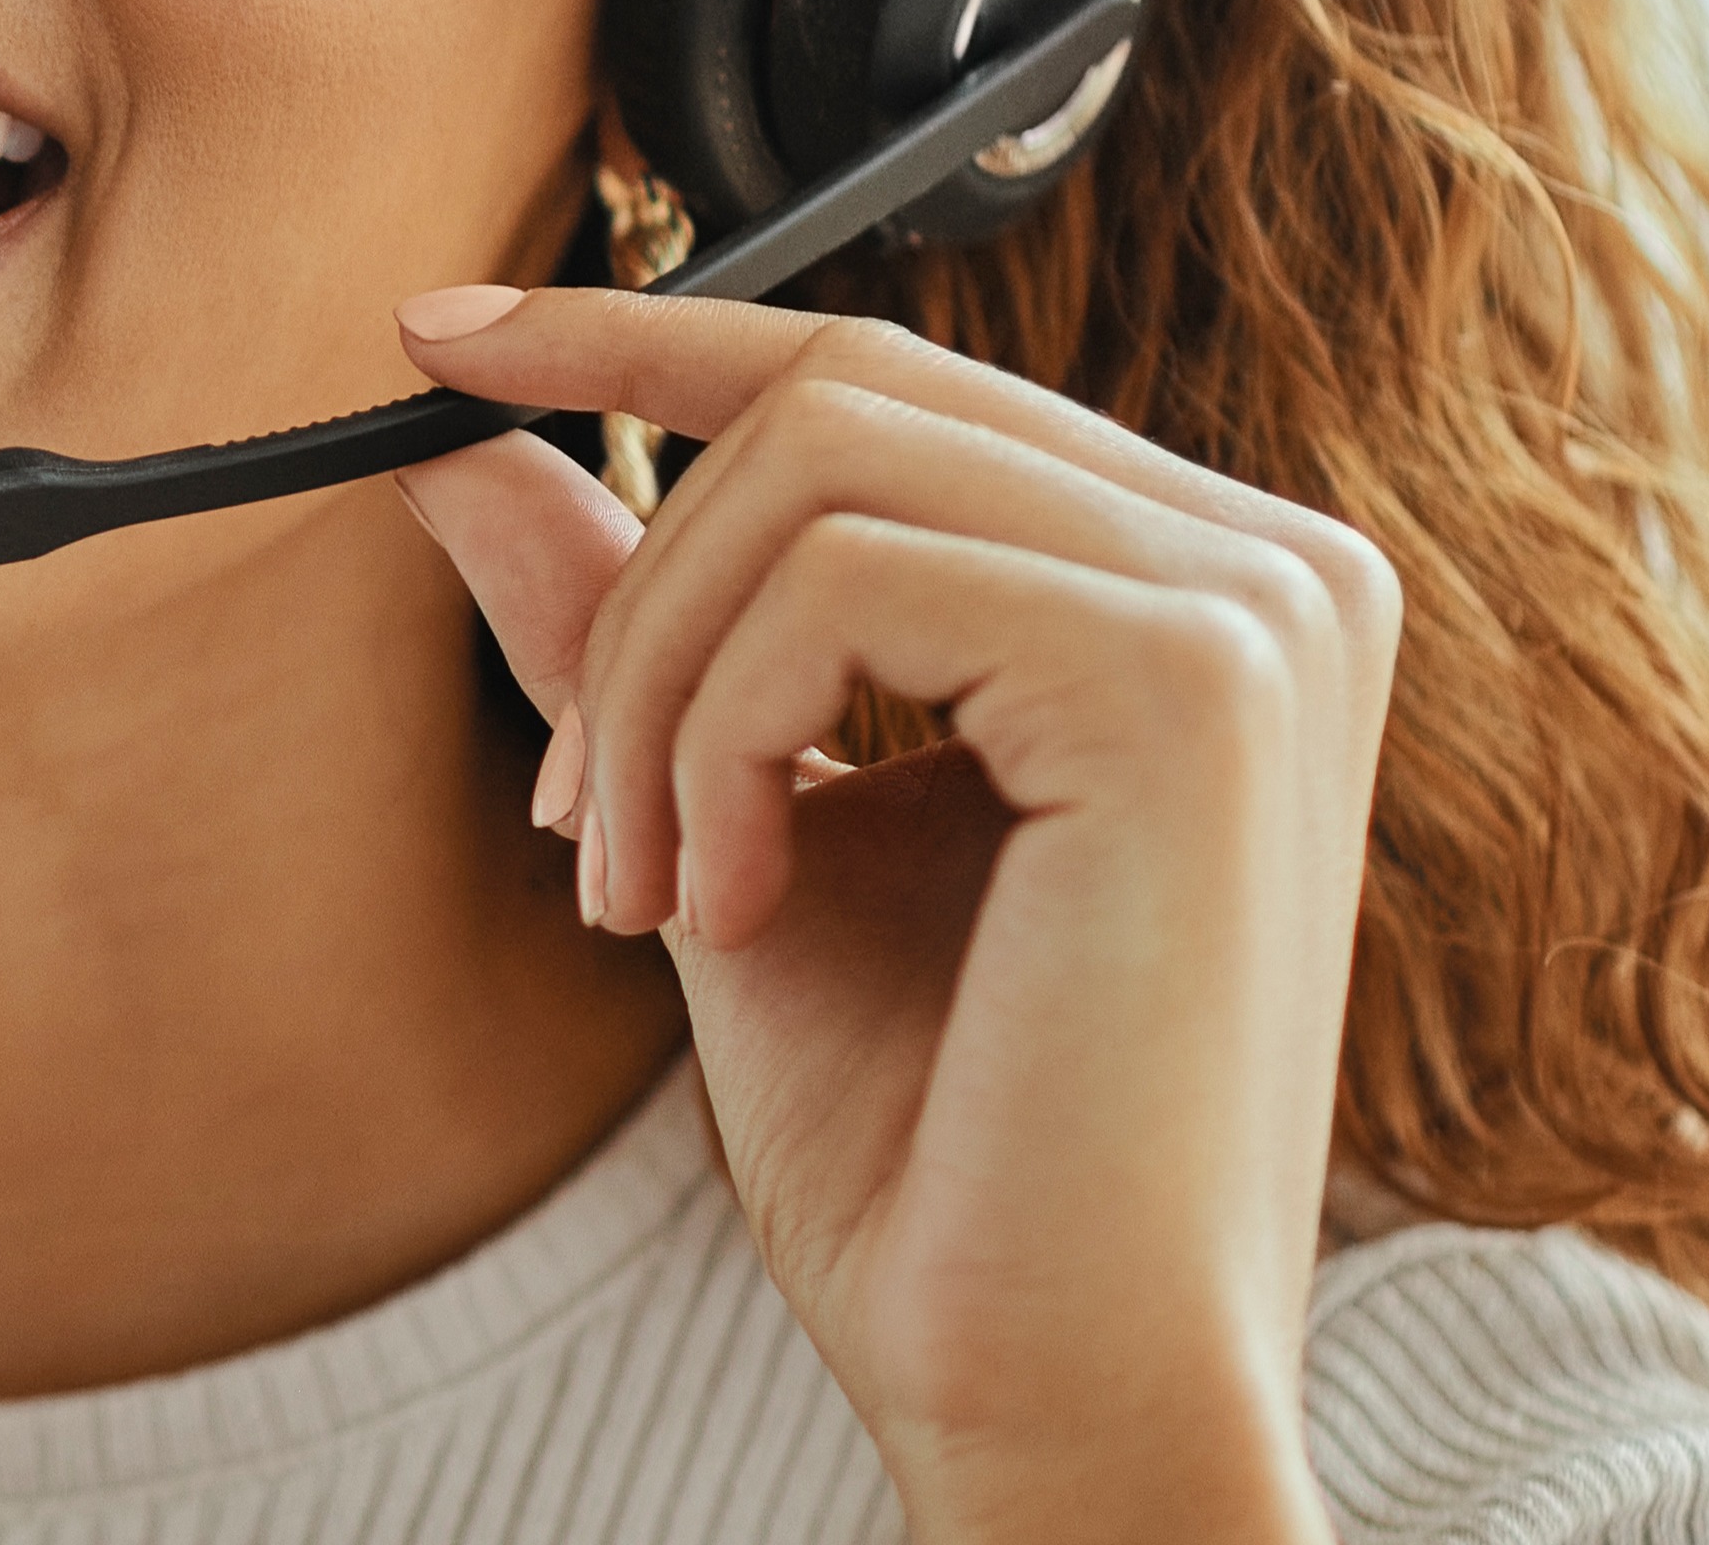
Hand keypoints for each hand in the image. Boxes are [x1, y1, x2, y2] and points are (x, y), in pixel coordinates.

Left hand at [387, 285, 1395, 1544]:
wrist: (1049, 1375)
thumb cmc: (929, 1146)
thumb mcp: (727, 819)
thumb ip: (622, 619)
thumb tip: (454, 431)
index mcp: (1193, 589)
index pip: (882, 373)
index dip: (643, 333)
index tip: (438, 348)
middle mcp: (1271, 565)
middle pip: (834, 393)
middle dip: (636, 594)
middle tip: (574, 822)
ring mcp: (1258, 607)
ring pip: (813, 471)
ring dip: (657, 685)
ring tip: (648, 887)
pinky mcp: (1200, 676)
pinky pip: (844, 578)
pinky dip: (723, 739)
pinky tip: (742, 908)